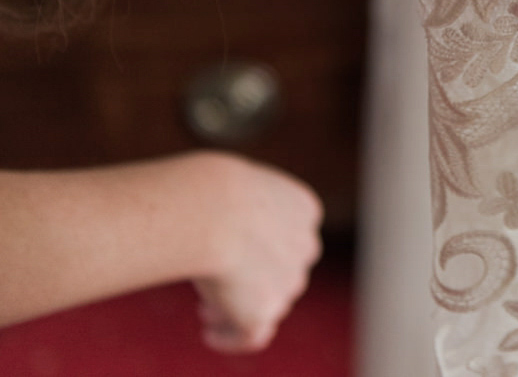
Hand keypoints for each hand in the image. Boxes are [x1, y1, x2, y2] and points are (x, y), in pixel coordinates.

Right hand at [188, 153, 322, 352]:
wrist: (211, 211)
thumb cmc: (210, 189)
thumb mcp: (233, 186)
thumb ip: (237, 207)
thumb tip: (219, 225)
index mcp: (303, 209)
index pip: (291, 236)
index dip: (265, 248)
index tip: (236, 252)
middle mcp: (305, 246)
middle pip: (284, 272)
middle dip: (255, 280)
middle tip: (220, 285)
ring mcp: (289, 282)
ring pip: (270, 303)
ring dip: (242, 308)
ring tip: (207, 309)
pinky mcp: (264, 312)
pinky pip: (252, 335)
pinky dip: (233, 337)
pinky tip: (211, 333)